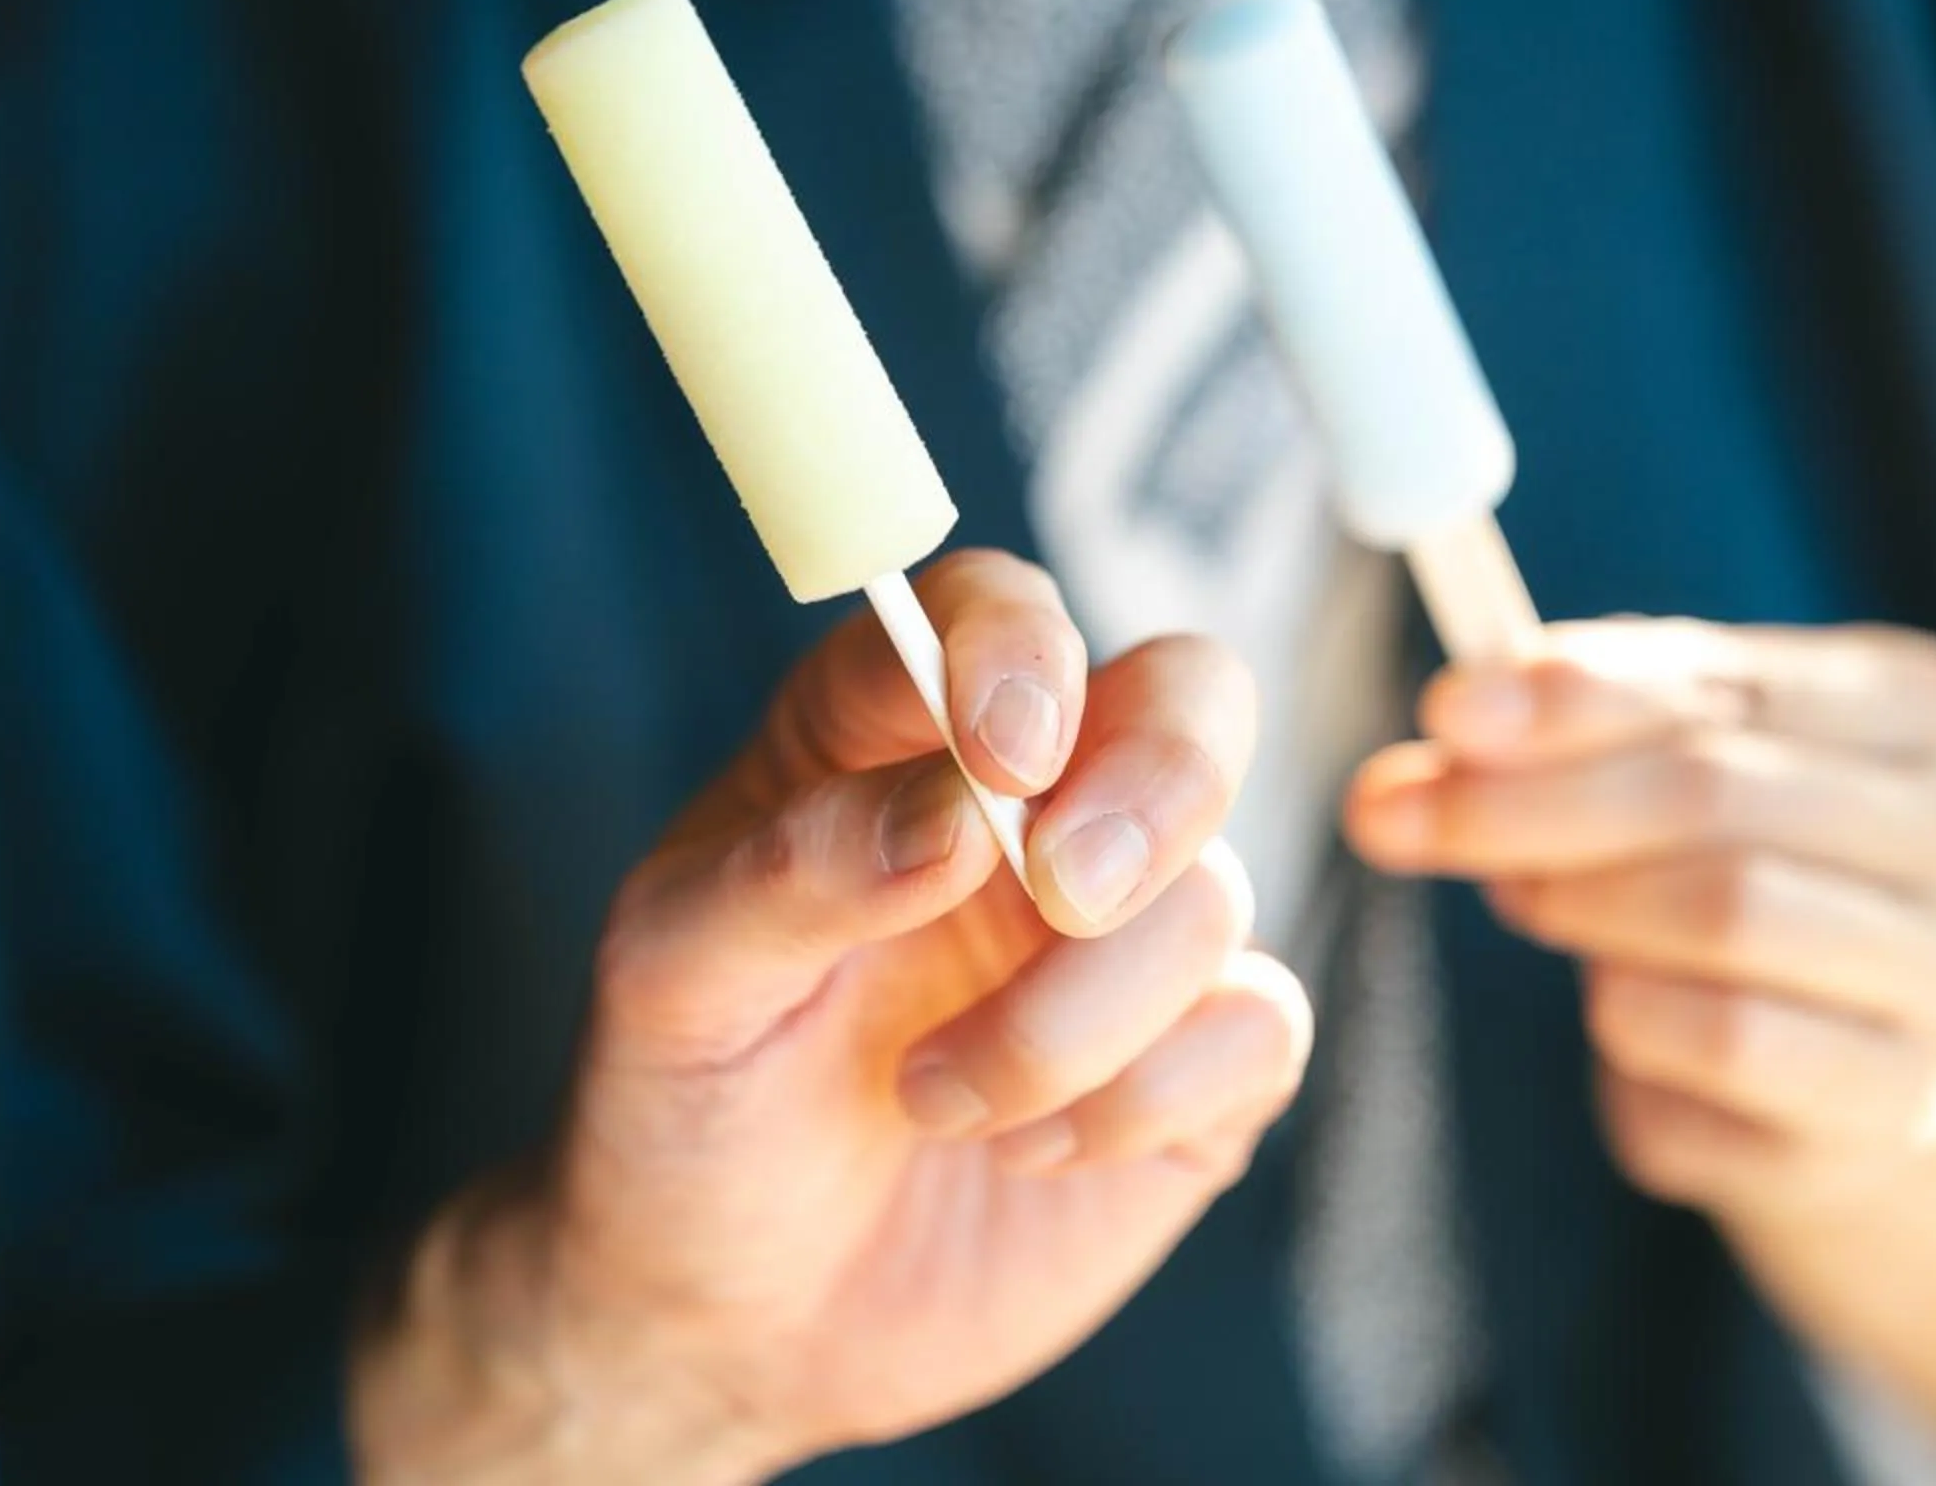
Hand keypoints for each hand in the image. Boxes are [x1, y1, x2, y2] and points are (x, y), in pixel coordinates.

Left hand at [352, 551, 1312, 1484]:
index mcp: (890, 740)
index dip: (1018, 650)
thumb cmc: (684, 1109)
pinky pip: (1258, 1024)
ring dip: (1078, 1014)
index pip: (989, 616)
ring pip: (1213, 892)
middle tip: (1064, 890)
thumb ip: (799, 868)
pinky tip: (1031, 1151)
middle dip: (1157, 781)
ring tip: (933, 1101)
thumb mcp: (677, 981)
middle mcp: (1029, 811)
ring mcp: (1121, 934)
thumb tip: (958, 805)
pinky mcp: (1191, 1065)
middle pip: (1183, 697)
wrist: (729, 1318)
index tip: (1003, 752)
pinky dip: (1151, 1092)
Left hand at [1345, 617, 1935, 1212]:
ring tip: (1521, 899)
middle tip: (1398, 814)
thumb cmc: (1732, 870)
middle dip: (1533, 801)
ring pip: (1729, 911)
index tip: (1443, 712)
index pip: (1730, 679)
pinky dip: (1631, 1016)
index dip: (1572, 694)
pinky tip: (1609, 1001)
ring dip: (1580, 902)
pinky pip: (1728, 1041)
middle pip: (1719, 793)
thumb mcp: (1666, 761)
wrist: (1825, 1080)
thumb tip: (1452, 723)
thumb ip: (1569, 724)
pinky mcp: (1908, 1104)